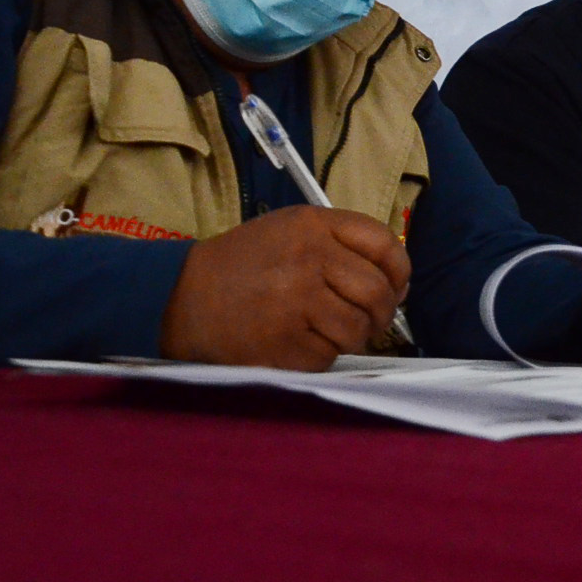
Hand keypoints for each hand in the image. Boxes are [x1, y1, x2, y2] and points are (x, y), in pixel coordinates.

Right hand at [159, 206, 410, 370]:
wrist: (182, 297)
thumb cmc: (244, 264)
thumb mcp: (290, 231)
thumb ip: (342, 243)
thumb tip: (396, 281)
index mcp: (312, 225)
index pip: (383, 244)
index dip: (399, 269)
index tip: (397, 285)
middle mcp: (308, 259)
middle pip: (377, 291)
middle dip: (382, 312)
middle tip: (372, 320)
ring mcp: (295, 303)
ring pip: (357, 329)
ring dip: (353, 337)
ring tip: (331, 332)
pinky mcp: (284, 344)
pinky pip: (328, 356)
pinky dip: (322, 355)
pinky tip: (300, 343)